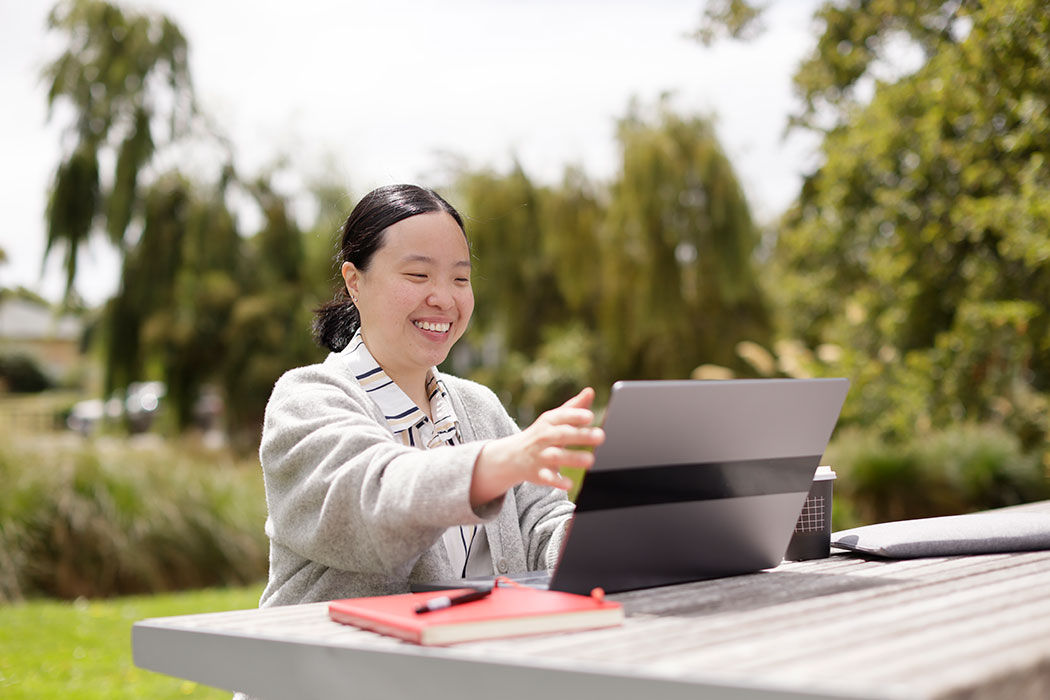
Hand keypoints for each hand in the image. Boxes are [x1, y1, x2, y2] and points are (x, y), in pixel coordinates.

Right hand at [470, 388, 604, 506]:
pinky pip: (548, 478)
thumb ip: (574, 407)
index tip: (590, 416)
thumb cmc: (541, 434)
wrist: (512, 456)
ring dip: (573, 458)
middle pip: (562, 435)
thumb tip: (590, 391)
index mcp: (549, 422)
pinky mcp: (539, 474)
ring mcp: (540, 456)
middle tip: (601, 436)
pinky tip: (570, 483)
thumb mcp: (554, 419)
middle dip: (581, 436)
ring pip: (556, 456)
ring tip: (591, 460)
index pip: (562, 416)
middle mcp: (544, 437)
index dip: (575, 415)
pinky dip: (557, 481)